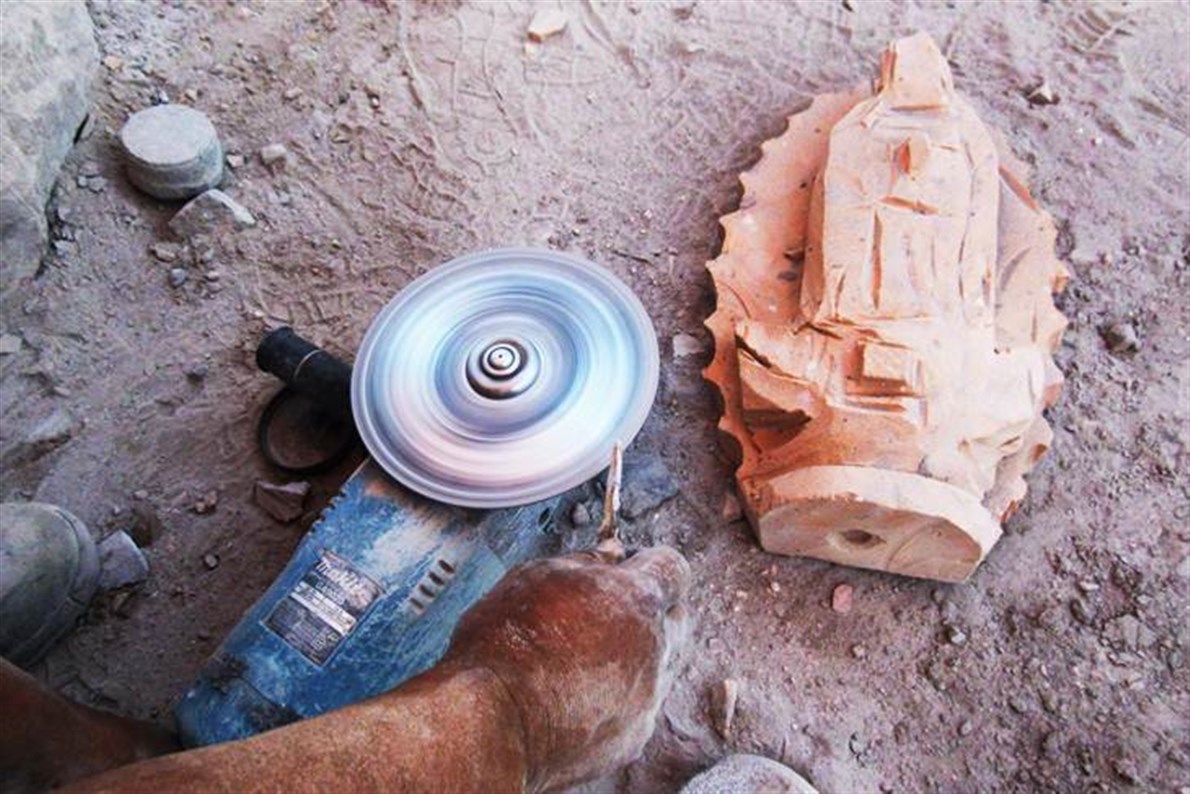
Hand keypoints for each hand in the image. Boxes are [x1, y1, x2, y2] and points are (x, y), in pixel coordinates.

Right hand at [442, 545, 690, 792]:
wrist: (491, 727)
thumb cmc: (504, 646)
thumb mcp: (536, 576)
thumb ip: (585, 561)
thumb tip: (609, 556)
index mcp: (637, 599)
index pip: (673, 568)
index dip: (649, 563)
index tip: (628, 567)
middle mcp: (656, 649)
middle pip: (677, 618)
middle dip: (652, 609)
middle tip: (607, 610)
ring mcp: (648, 699)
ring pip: (660, 666)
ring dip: (636, 656)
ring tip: (583, 659)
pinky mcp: (632, 739)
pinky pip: (639, 708)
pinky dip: (618, 698)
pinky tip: (576, 697)